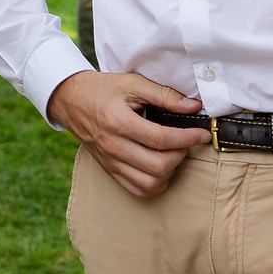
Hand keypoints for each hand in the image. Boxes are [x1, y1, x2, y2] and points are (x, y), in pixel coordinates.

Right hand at [45, 71, 208, 198]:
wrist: (70, 100)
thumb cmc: (103, 89)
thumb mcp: (132, 83)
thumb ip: (164, 95)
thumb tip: (193, 107)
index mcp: (118, 122)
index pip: (160, 139)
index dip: (187, 138)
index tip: (202, 134)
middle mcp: (113, 146)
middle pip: (158, 166)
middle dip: (180, 155)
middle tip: (185, 141)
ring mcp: (110, 161)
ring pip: (150, 183)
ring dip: (169, 172)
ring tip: (173, 154)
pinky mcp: (109, 170)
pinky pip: (137, 189)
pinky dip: (155, 184)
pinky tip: (161, 167)